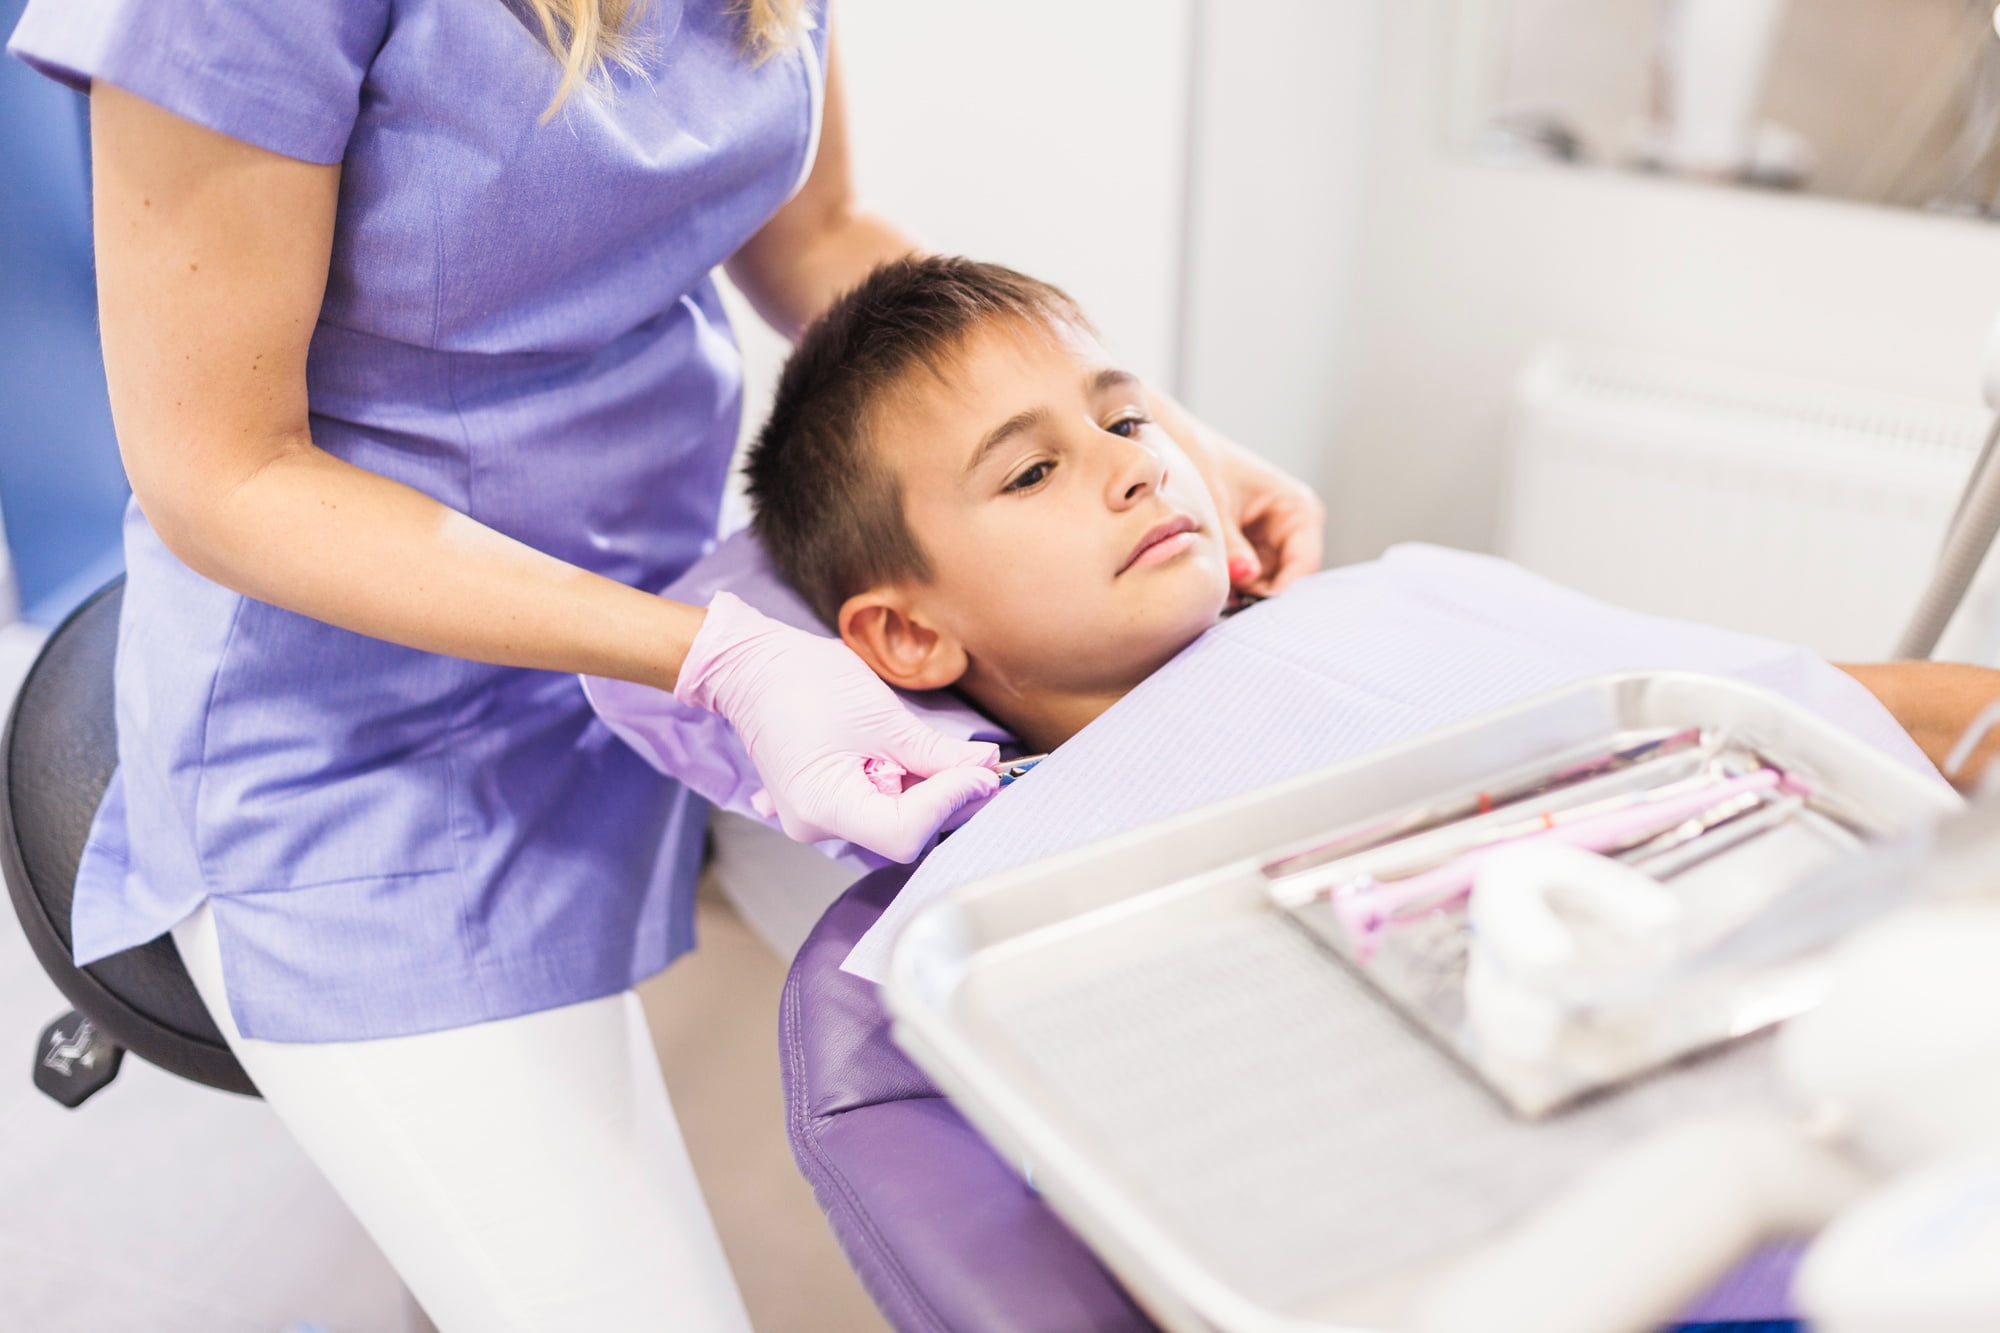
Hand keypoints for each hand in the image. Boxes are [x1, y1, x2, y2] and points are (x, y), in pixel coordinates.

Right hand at [675, 593, 1000, 859]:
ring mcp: (815, 818)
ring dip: (923, 790)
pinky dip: (900, 786)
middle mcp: (816, 826)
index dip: (950, 803)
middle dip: (944, 798)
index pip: (906, 833)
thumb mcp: (884, 716)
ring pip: (891, 820)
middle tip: (976, 764)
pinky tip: (904, 758)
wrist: (750, 667)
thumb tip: (984, 769)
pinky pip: (872, 807)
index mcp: (824, 807)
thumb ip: (937, 752)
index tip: (982, 773)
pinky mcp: (821, 804)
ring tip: (930, 751)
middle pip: (902, 832)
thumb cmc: (803, 681)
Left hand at [1204, 434, 1325, 596]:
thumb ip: (1230, 542)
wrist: (1177, 443)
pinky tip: (1209, 591)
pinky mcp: (1248, 553)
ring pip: (1264, 587)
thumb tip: (1246, 575)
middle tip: (1225, 610)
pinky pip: (1246, 582)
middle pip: (1286, 582)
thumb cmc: (1203, 459)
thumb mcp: (1216, 502)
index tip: (1250, 611)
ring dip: (1241, 596)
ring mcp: (1271, 544)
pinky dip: (1230, 589)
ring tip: (1212, 598)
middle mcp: (1293, 530)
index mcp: (1298, 509)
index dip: (1280, 593)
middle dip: (1257, 598)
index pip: (1304, 565)